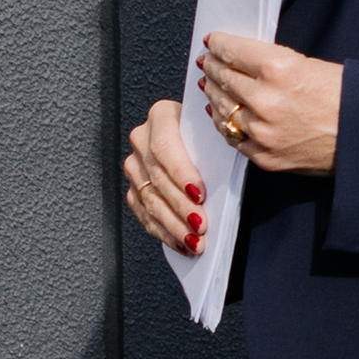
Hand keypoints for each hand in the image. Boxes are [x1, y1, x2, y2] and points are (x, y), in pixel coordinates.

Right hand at [121, 96, 208, 255]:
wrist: (199, 135)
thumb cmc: (211, 135)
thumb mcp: (216, 135)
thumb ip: (216, 150)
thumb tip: (225, 179)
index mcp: (162, 116)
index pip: (165, 146)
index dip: (181, 173)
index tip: (200, 194)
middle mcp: (142, 138)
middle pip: (157, 177)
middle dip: (180, 206)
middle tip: (200, 226)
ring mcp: (135, 164)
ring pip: (149, 199)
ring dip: (173, 224)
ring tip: (194, 241)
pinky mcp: (134, 187)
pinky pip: (144, 213)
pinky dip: (164, 231)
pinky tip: (181, 242)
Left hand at [198, 33, 343, 172]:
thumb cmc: (349, 99)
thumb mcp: (311, 65)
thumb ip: (271, 63)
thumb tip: (241, 60)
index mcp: (279, 69)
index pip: (232, 51)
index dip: (218, 44)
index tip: (214, 42)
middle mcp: (266, 100)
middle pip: (223, 77)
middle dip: (213, 66)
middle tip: (209, 61)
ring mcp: (262, 131)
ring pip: (222, 107)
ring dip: (215, 93)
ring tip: (212, 84)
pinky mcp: (264, 155)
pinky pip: (231, 136)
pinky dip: (224, 122)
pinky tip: (222, 113)